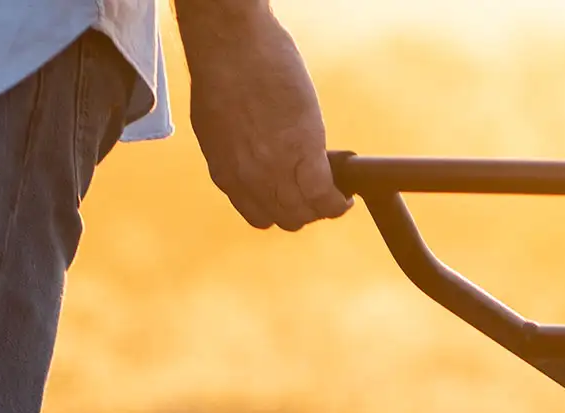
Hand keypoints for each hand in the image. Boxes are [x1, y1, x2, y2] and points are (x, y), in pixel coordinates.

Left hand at [176, 0, 350, 230]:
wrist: (231, 41)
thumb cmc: (222, 65)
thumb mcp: (217, 122)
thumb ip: (237, 149)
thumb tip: (258, 158)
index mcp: (225, 171)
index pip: (259, 216)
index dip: (280, 211)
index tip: (294, 199)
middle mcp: (249, 179)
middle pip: (287, 219)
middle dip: (305, 210)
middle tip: (320, 194)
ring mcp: (277, 170)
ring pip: (307, 212)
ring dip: (324, 207)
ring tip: (336, 194)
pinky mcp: (304, 154)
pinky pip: (326, 197)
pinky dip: (339, 201)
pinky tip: (347, 195)